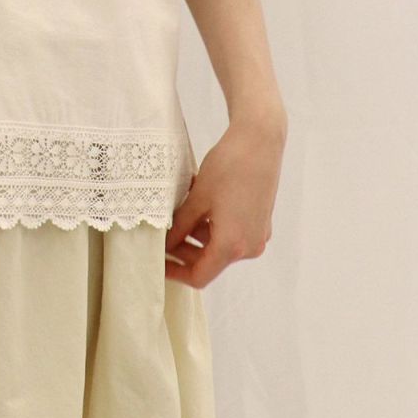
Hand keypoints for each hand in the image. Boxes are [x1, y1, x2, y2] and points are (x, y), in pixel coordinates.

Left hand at [164, 116, 285, 288]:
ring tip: (178, 213)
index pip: (199, 277)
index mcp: (233, 245)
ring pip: (219, 247)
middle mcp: (250, 246)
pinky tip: (197, 204)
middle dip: (183, 252)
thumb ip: (179, 227)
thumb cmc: (228, 167)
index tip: (157, 262)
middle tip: (162, 235)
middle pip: (209, 262)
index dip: (175, 273)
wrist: (260, 141)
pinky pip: (231, 233)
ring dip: (196, 236)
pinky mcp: (260, 222)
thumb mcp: (196, 199)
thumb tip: (164, 245)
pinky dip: (211, 226)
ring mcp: (257, 234)